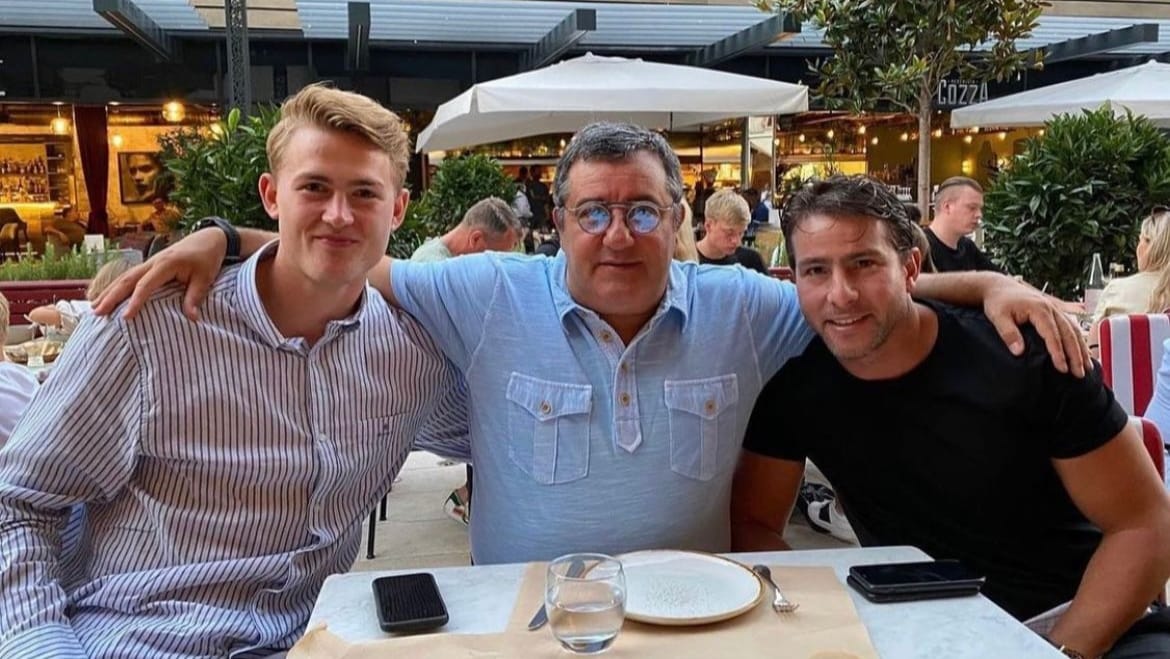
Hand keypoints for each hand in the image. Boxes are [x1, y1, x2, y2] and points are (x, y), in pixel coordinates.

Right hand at [92, 228, 228, 320]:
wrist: (209, 238)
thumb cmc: (207, 258)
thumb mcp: (205, 278)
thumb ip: (195, 297)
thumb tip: (192, 318)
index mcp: (166, 264)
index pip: (146, 284)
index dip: (135, 301)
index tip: (125, 317)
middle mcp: (153, 262)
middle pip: (127, 279)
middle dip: (111, 296)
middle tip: (97, 312)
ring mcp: (149, 262)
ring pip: (124, 277)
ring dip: (108, 292)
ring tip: (93, 307)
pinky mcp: (149, 265)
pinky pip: (129, 277)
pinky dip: (116, 287)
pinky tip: (106, 296)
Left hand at [984, 278, 1088, 377]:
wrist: (999, 286)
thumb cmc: (998, 301)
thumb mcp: (998, 317)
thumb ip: (1008, 333)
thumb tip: (1019, 352)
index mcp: (1039, 309)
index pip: (1052, 334)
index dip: (1058, 352)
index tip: (1062, 368)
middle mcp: (1051, 309)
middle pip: (1069, 334)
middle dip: (1076, 354)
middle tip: (1079, 373)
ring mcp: (1055, 310)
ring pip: (1074, 330)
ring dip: (1081, 349)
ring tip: (1087, 367)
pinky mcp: (1055, 312)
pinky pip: (1071, 327)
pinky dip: (1079, 340)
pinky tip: (1083, 353)